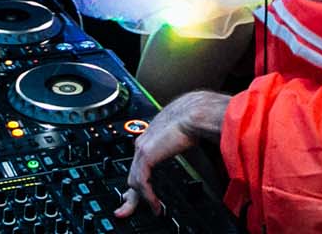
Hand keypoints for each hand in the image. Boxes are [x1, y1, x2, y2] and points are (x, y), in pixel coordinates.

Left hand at [116, 90, 226, 217]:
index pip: (136, 163)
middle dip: (130, 195)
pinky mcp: (146, 155)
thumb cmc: (192, 118)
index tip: (136, 192)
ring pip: (134, 180)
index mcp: (149, 138)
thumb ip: (175, 145)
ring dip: (141, 198)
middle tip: (126, 209)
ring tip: (154, 209)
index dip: (136, 180)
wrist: (195, 112)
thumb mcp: (180, 136)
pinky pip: (142, 181)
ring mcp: (142, 149)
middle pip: (131, 174)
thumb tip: (184, 152)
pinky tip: (155, 204)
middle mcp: (142, 143)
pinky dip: (148, 196)